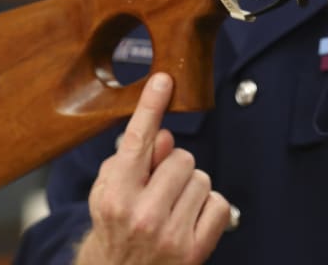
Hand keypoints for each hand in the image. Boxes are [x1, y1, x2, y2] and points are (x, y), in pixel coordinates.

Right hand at [75, 73, 230, 264]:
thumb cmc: (115, 231)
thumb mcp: (108, 194)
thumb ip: (132, 161)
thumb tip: (164, 136)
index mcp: (114, 197)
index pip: (136, 142)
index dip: (150, 107)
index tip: (163, 81)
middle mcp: (141, 216)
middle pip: (182, 157)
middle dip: (175, 167)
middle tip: (161, 189)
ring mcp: (170, 235)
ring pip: (203, 178)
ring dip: (192, 187)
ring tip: (173, 207)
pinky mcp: (195, 251)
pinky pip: (220, 203)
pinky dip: (209, 208)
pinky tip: (189, 221)